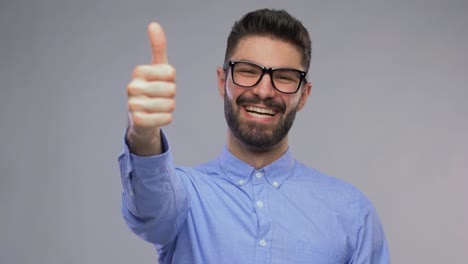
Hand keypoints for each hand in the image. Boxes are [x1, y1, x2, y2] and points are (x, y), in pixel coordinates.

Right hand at [126, 23, 175, 154]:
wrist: (141, 119)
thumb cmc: (152, 90)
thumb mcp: (157, 68)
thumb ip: (158, 47)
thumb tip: (153, 24)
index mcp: (138, 71)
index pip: (170, 72)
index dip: (171, 79)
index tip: (162, 82)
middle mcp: (132, 87)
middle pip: (171, 89)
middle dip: (171, 95)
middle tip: (160, 97)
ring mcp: (133, 105)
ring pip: (170, 104)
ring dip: (169, 107)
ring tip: (157, 107)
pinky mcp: (138, 121)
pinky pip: (166, 118)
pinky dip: (167, 118)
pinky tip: (157, 117)